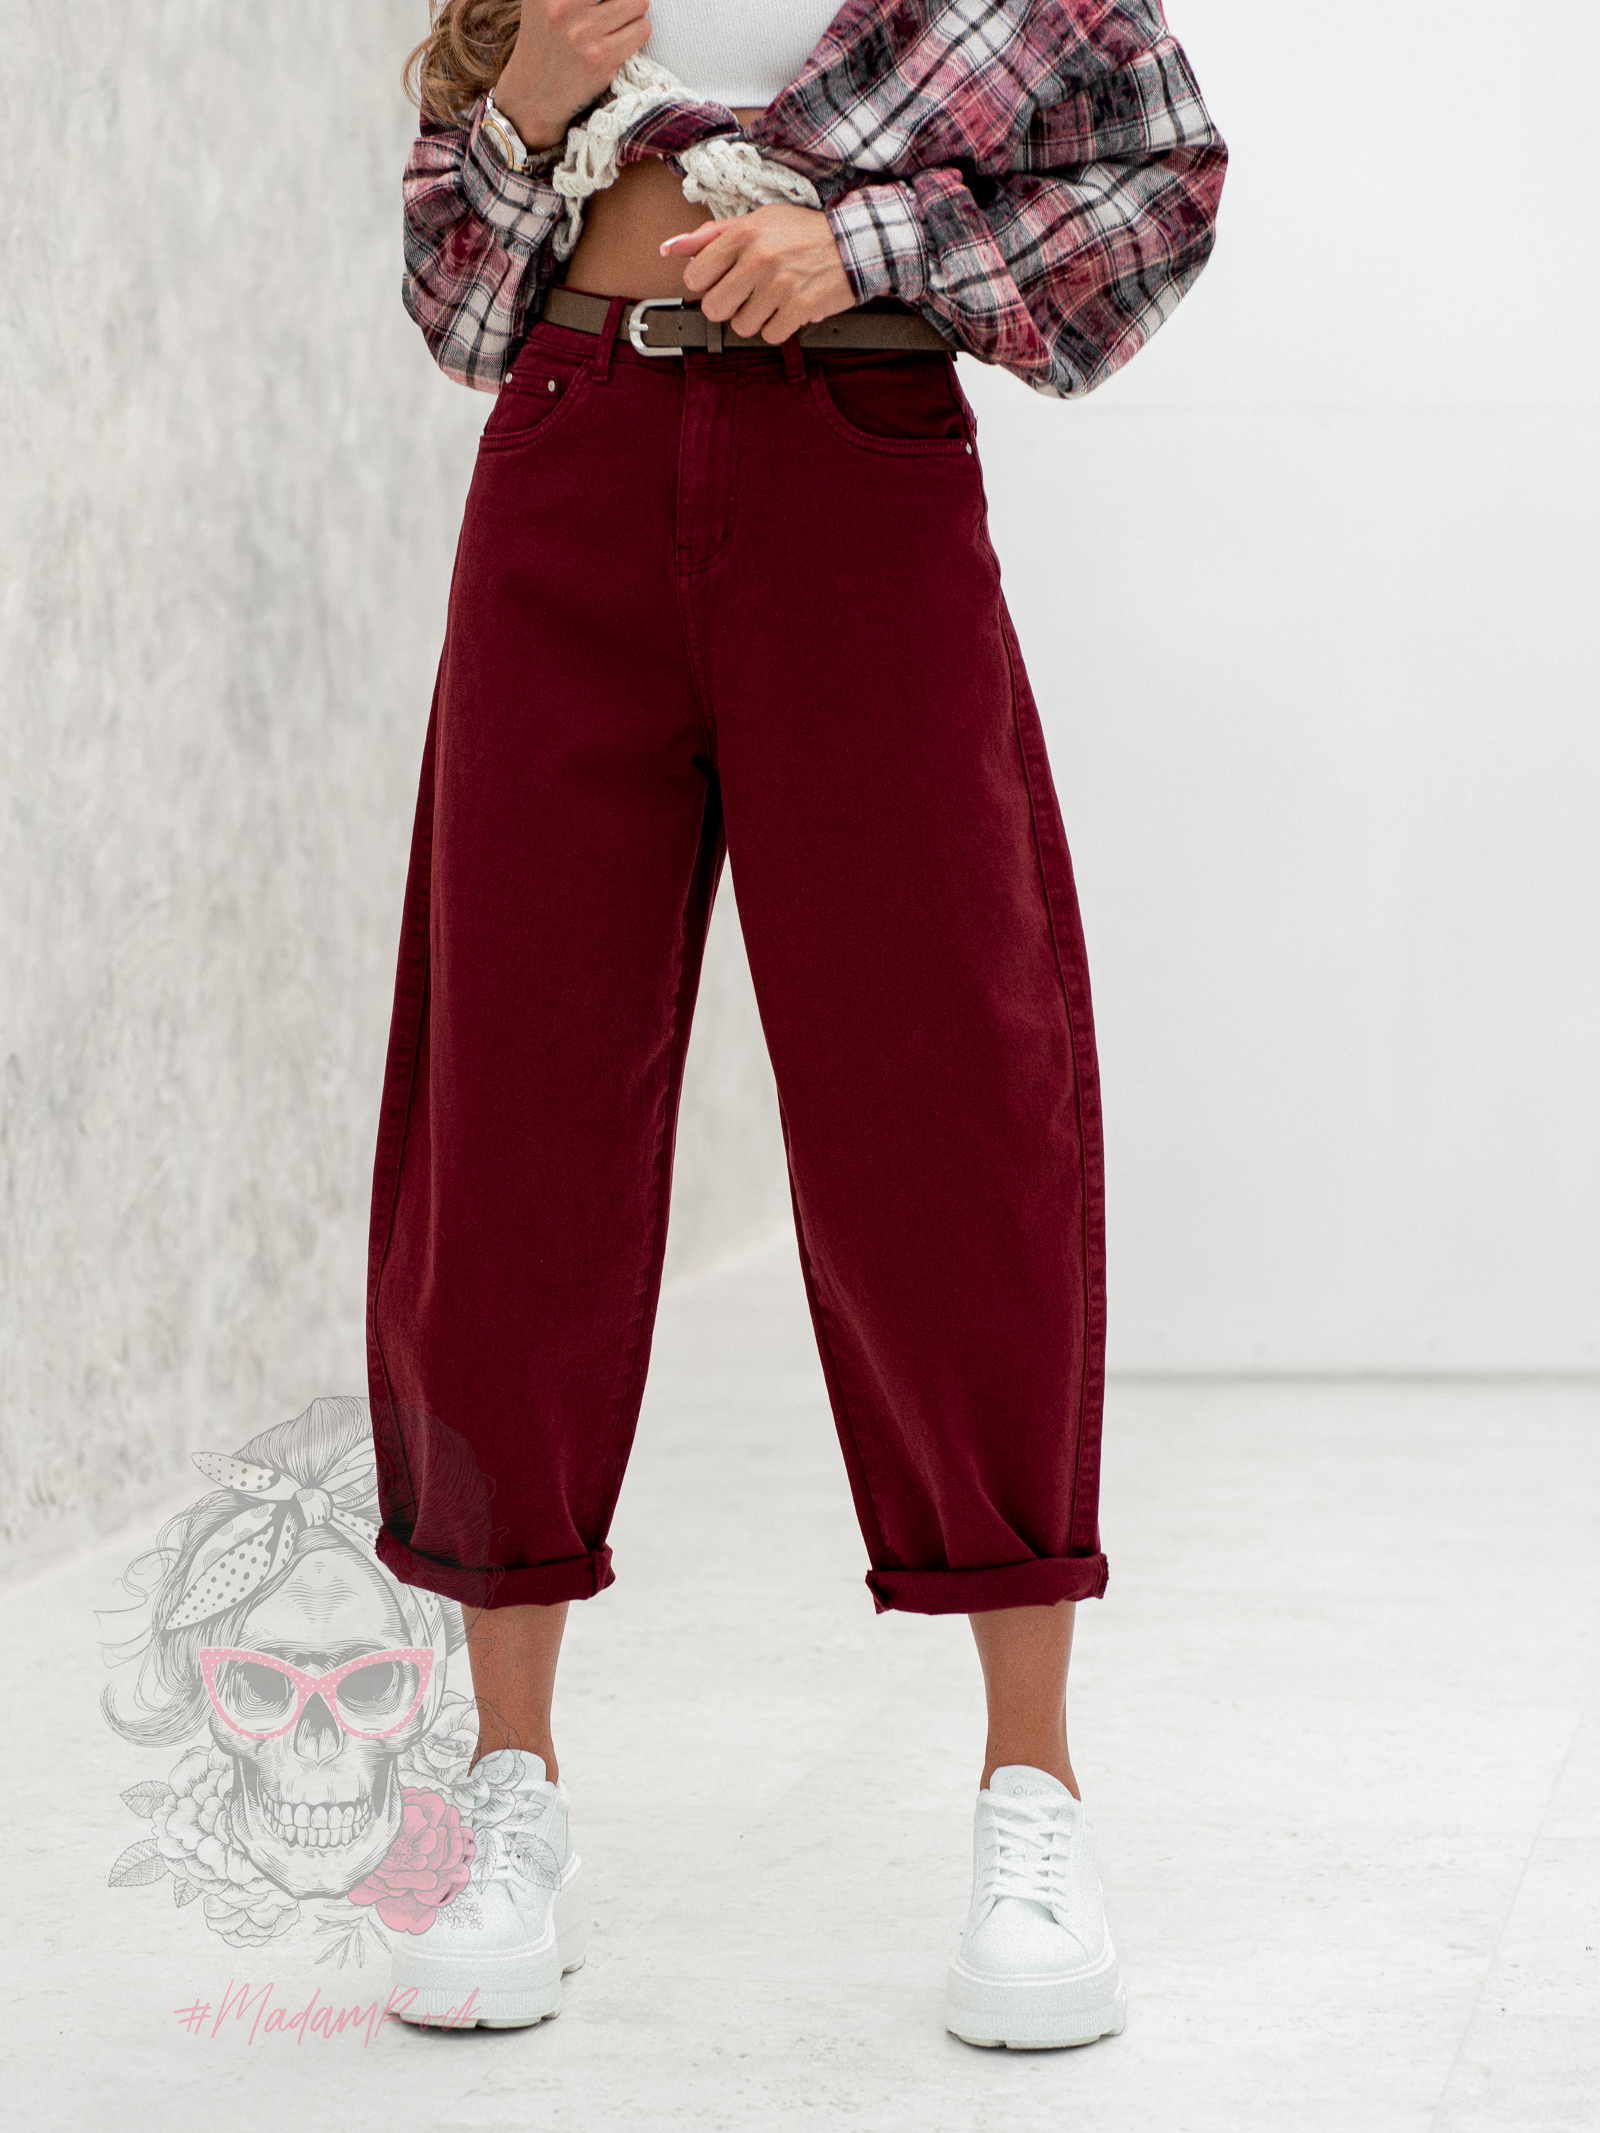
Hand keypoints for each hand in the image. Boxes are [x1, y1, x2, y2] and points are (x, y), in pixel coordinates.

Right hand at [494, 0, 652, 150]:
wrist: (533, 96)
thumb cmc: (544, 43)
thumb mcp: (542, 1)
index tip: (604, 3)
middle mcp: (563, 5)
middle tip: (614, 9)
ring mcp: (583, 32)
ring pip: (638, 3)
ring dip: (634, 14)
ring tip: (618, 24)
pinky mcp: (600, 57)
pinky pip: (641, 30)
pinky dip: (637, 34)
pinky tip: (621, 42)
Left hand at [663, 206, 854, 342]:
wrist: (853, 242)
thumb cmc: (801, 232)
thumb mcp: (756, 221)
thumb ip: (710, 235)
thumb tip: (669, 249)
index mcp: (742, 234)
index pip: (694, 278)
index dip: (708, 283)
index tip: (724, 278)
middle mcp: (757, 259)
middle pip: (713, 309)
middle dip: (728, 306)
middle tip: (747, 294)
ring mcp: (779, 286)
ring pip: (741, 326)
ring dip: (755, 318)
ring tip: (772, 299)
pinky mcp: (800, 308)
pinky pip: (770, 335)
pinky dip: (779, 326)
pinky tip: (789, 307)